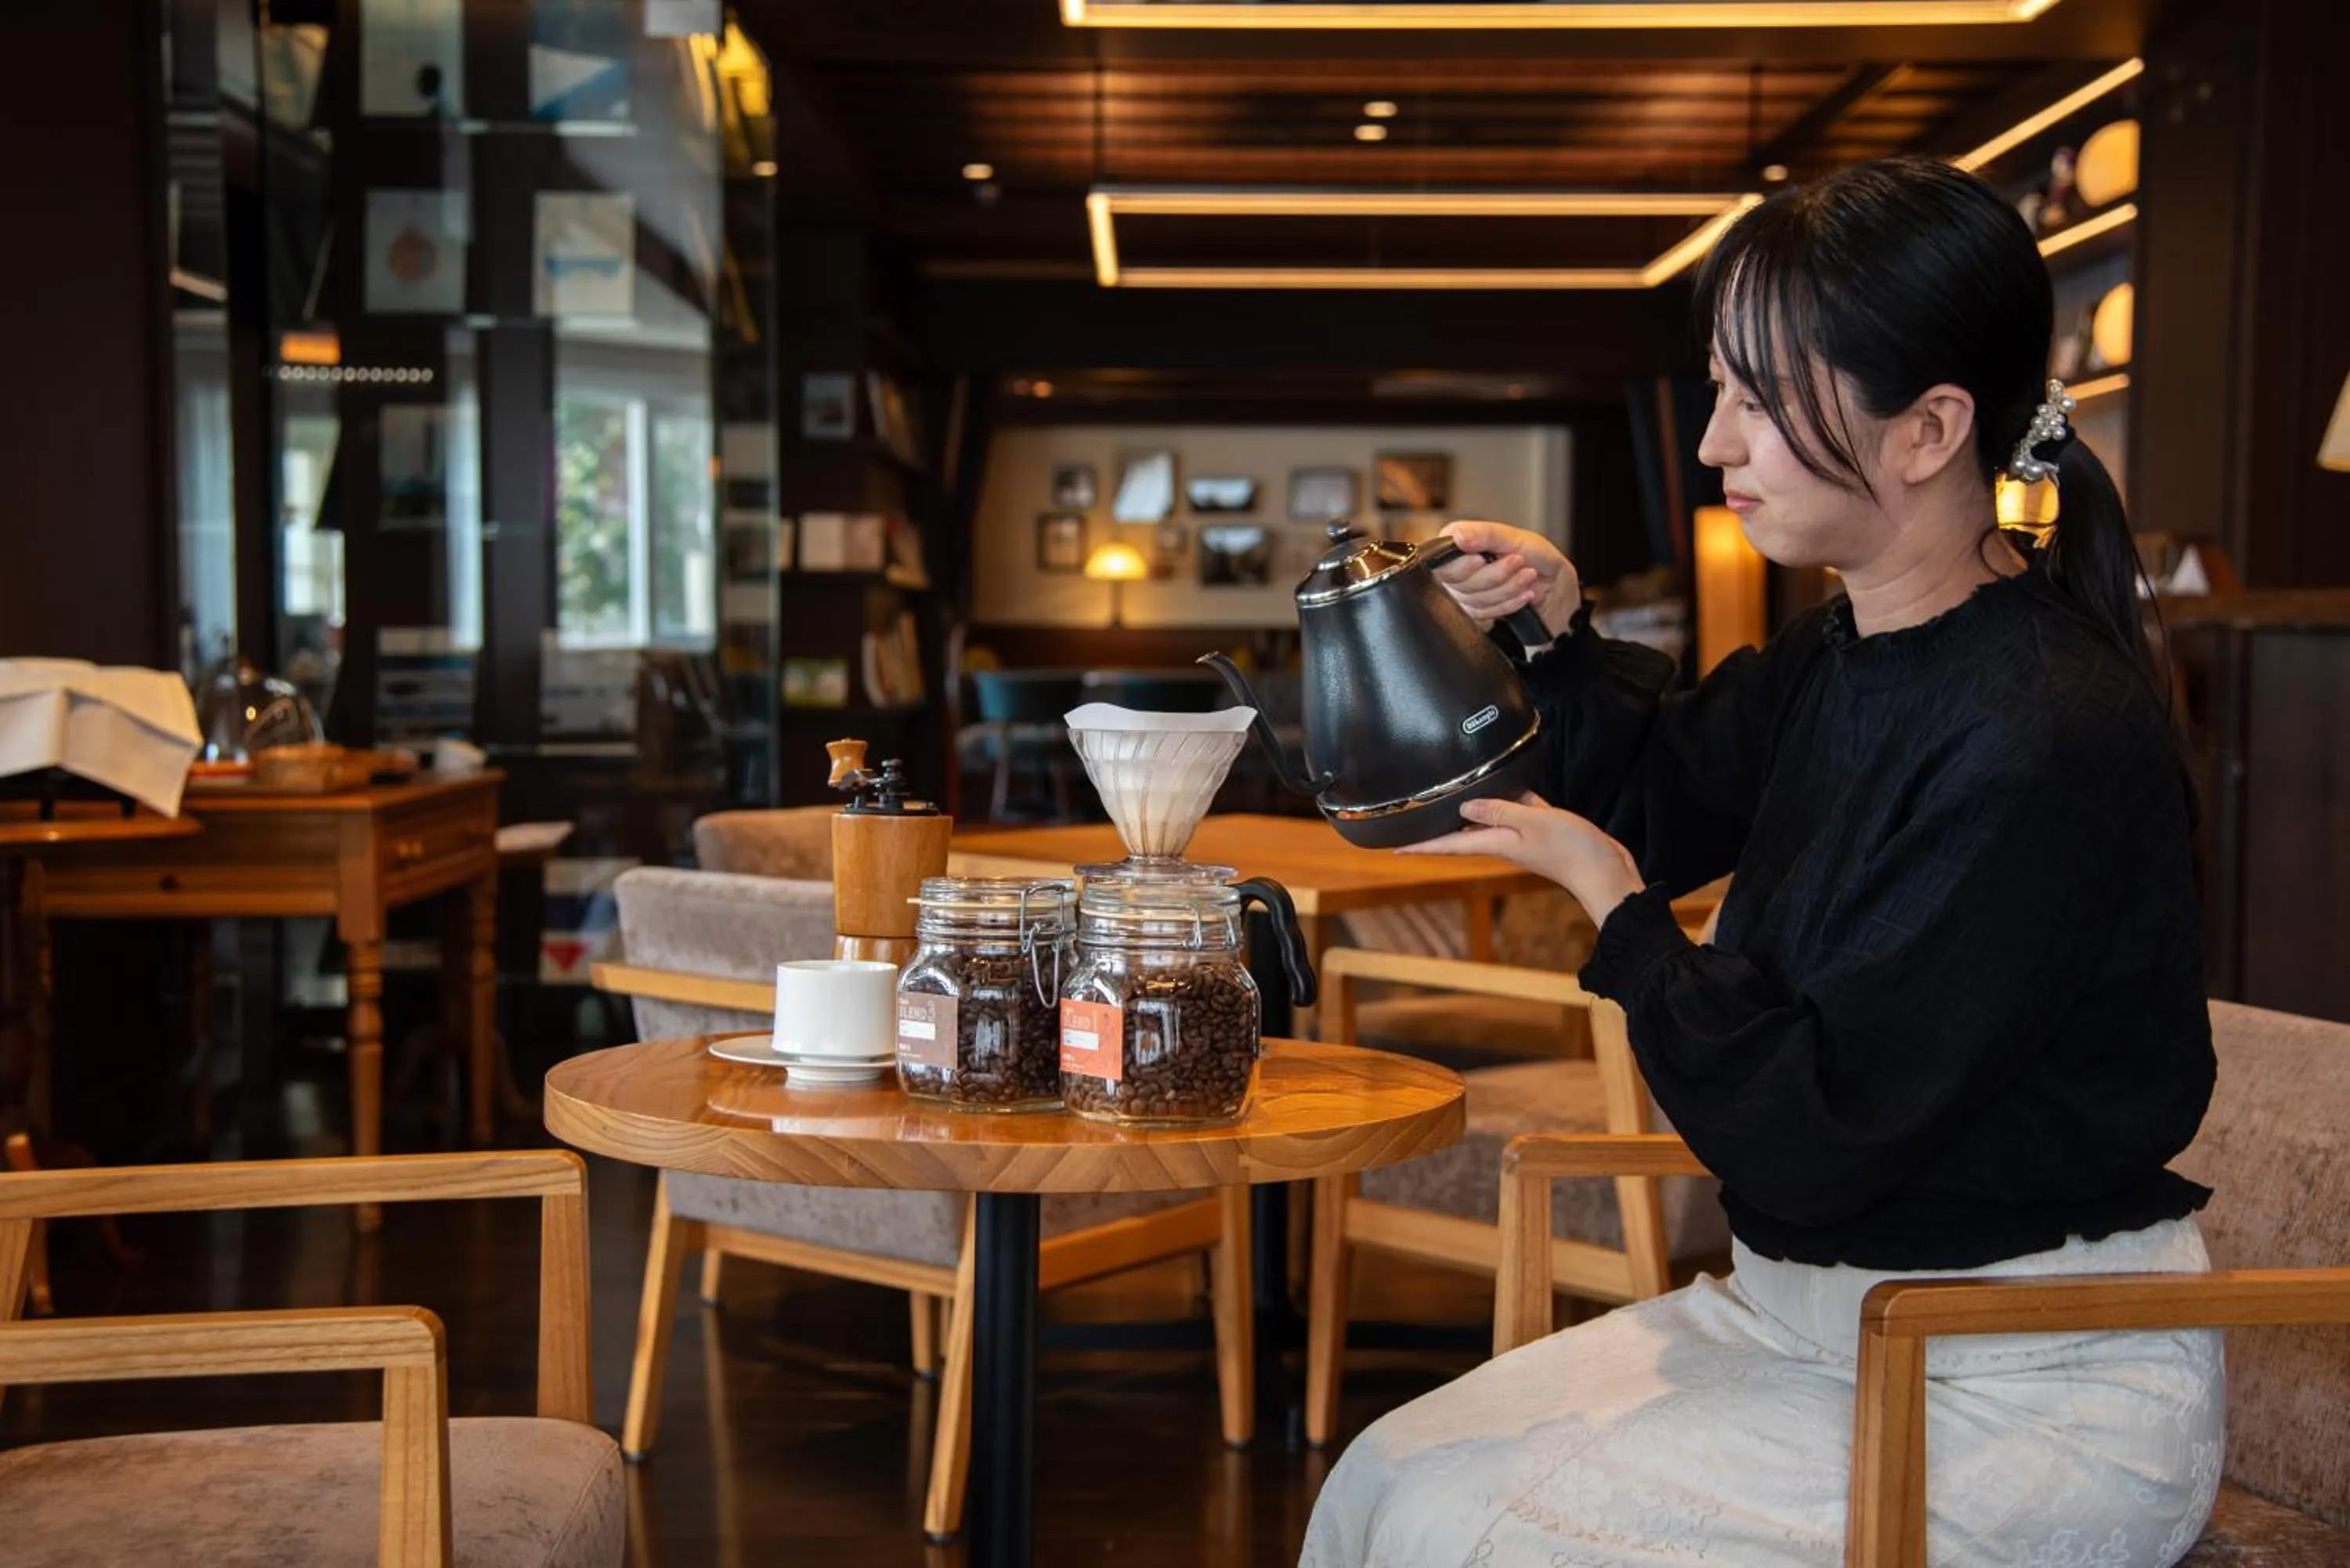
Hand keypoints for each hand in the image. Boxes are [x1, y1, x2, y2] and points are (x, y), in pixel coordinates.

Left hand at [1400, 792, 1644, 928]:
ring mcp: (1524, 837)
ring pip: (1491, 817)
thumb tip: (1464, 808)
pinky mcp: (1544, 830)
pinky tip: (1510, 781)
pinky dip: (1512, 797)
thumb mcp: (1533, 823)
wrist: (1606, 873)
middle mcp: (1505, 842)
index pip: (1448, 843)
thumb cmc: (1572, 850)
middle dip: (1439, 826)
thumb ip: (1499, 811)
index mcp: (1497, 842)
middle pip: (1464, 831)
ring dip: (1472, 808)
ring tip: (1450, 795)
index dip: (1420, 844)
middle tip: (1415, 818)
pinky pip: (1520, 810)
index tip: (1393, 847)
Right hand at [1431, 519, 1582, 638]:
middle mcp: (1457, 568)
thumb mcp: (1512, 537)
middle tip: (1517, 560)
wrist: (1554, 583)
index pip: (1443, 560)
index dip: (1463, 564)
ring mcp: (1464, 592)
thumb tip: (1458, 537)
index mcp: (1459, 544)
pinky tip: (1524, 593)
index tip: (1482, 559)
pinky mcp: (1475, 611)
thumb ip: (1483, 534)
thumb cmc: (1535, 555)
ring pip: (1475, 599)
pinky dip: (1509, 603)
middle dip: (1495, 574)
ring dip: (1508, 588)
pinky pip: (1485, 613)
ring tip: (1527, 575)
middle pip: (1459, 582)